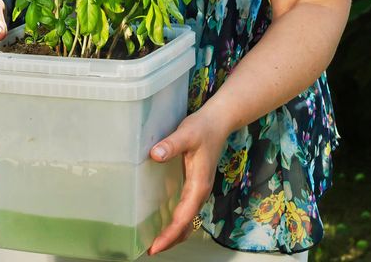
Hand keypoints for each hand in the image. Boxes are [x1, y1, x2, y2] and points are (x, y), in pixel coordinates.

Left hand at [146, 106, 225, 254]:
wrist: (219, 122)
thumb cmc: (203, 128)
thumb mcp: (186, 133)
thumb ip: (171, 144)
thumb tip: (155, 155)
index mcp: (199, 185)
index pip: (183, 217)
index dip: (169, 234)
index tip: (155, 247)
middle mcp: (200, 192)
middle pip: (186, 225)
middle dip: (171, 240)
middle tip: (151, 249)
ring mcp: (199, 190)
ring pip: (187, 220)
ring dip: (174, 233)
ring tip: (156, 241)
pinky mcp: (196, 185)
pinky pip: (186, 210)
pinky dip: (177, 222)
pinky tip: (164, 221)